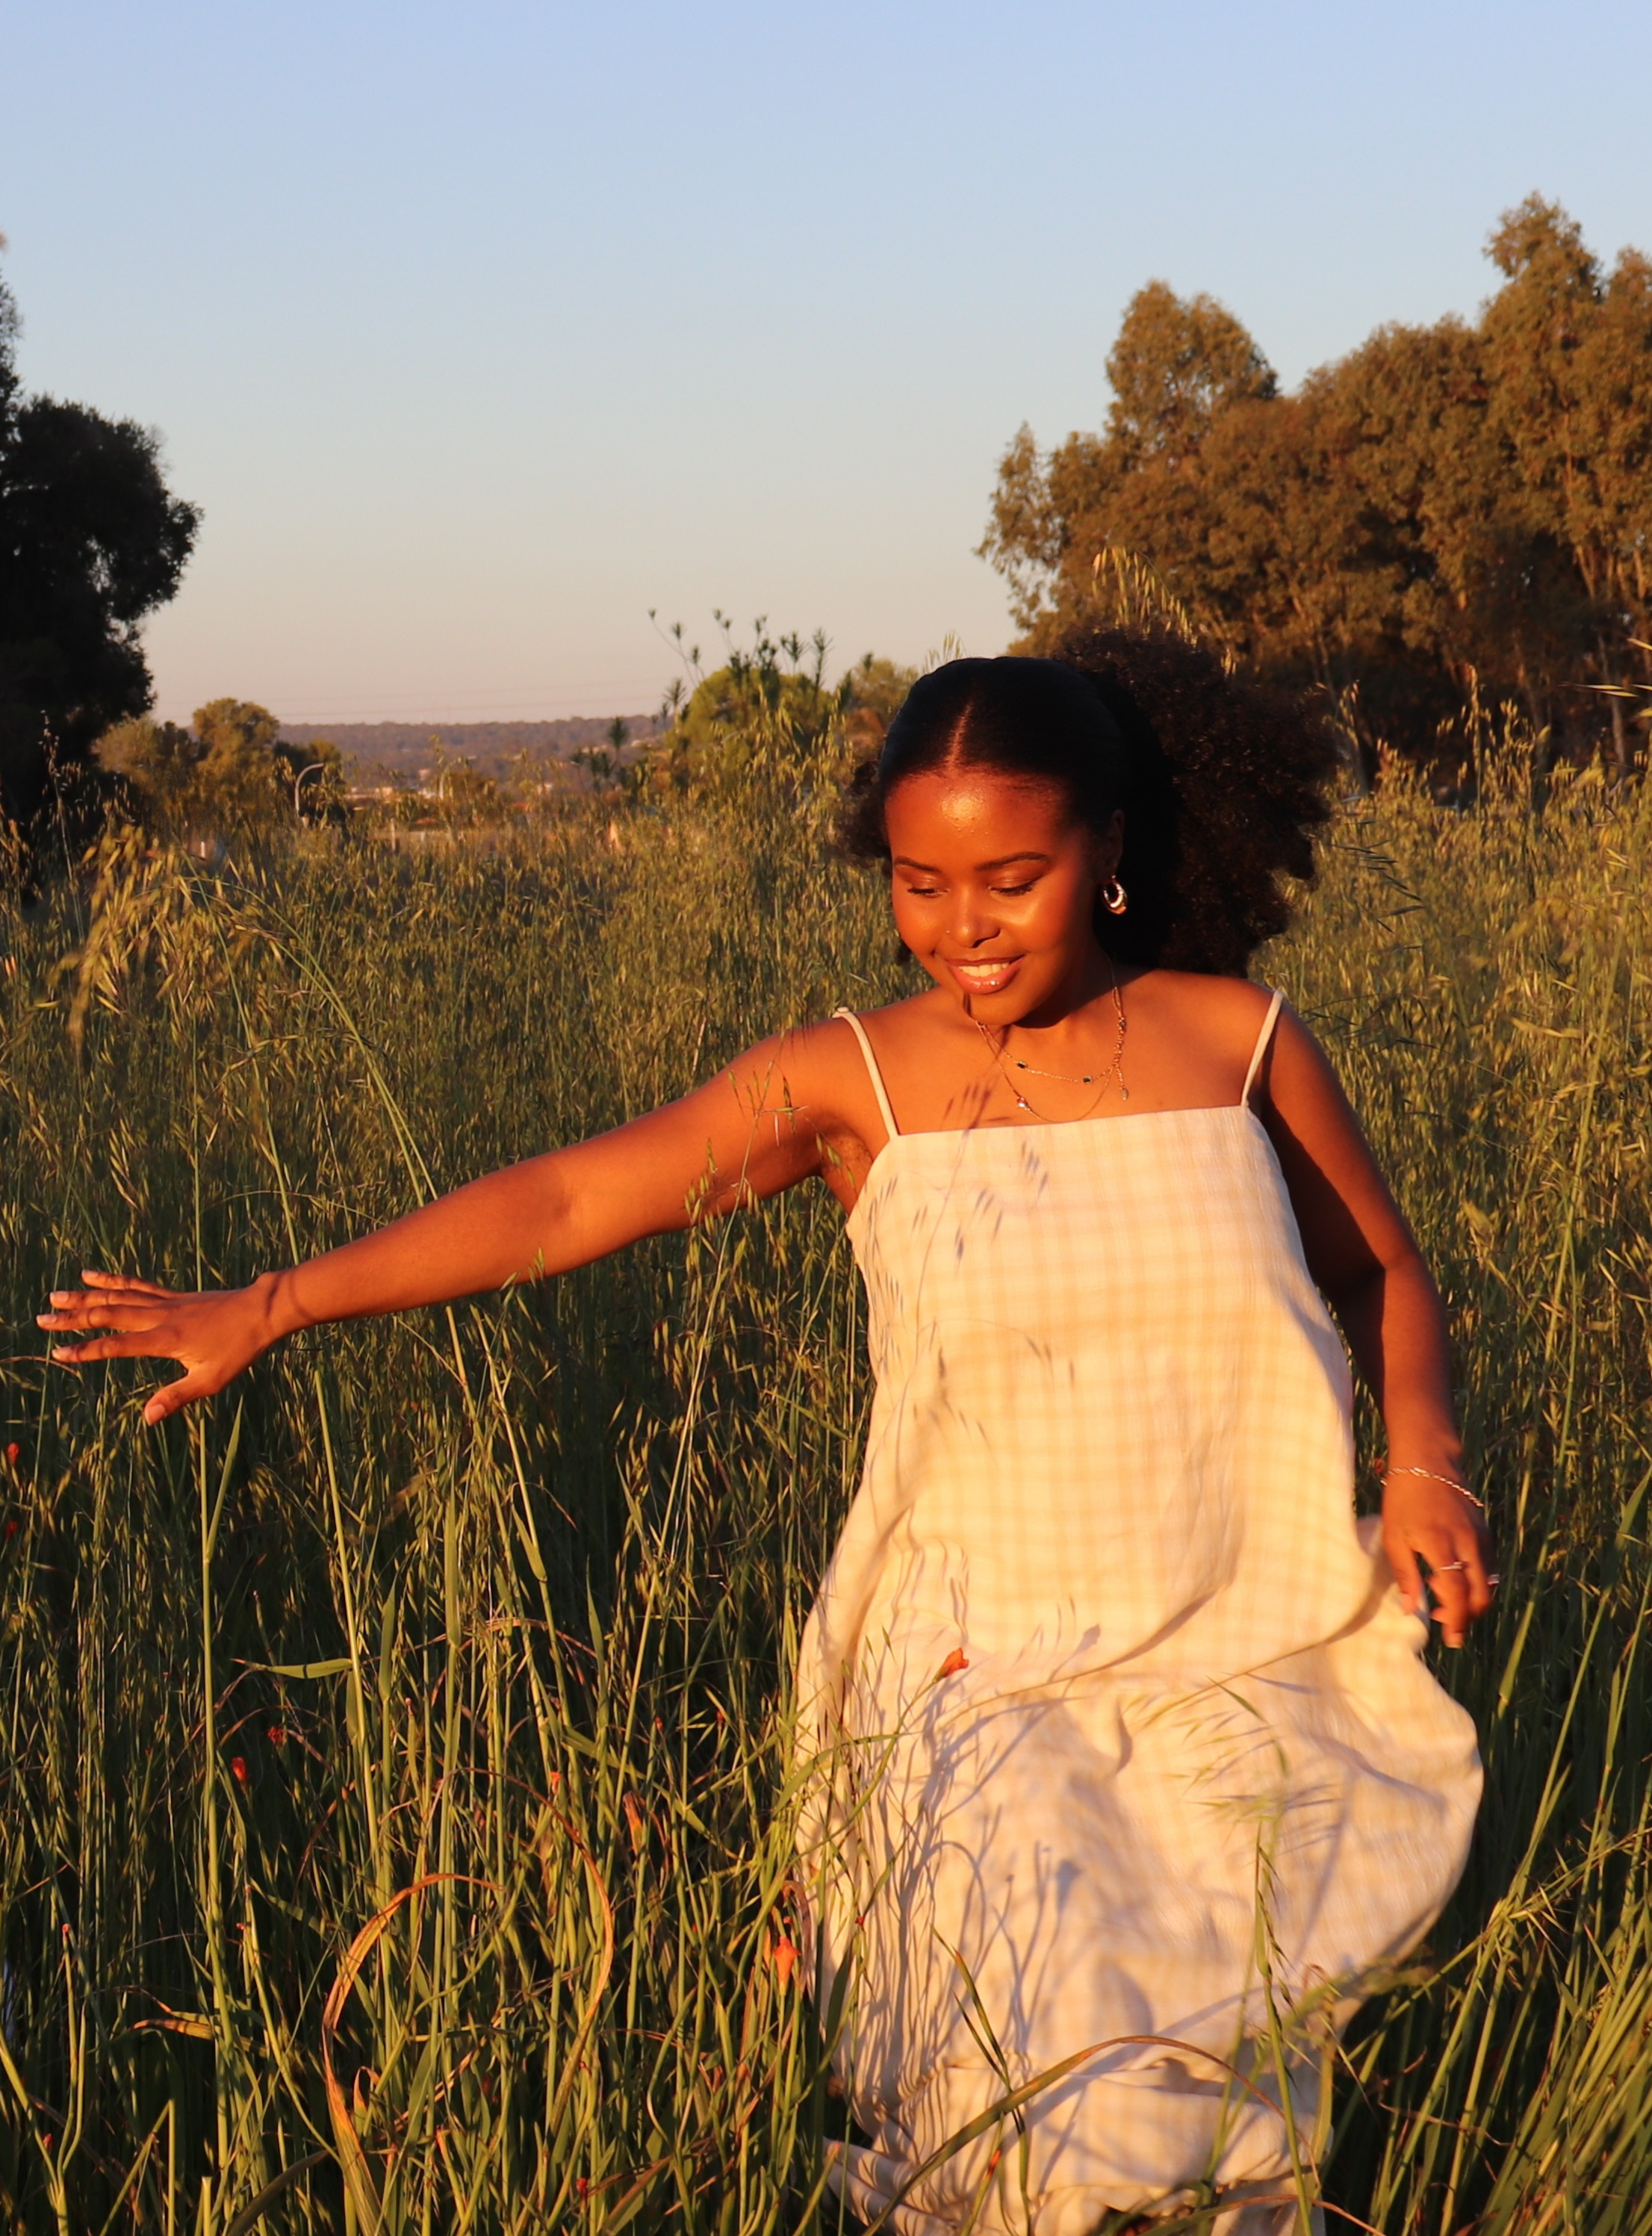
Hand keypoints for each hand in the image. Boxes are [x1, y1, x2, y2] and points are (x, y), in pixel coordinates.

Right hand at [38, 1269, 284, 1425]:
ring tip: (56, 1295)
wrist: (261, 1311)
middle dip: (73, 1318)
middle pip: (107, 1315)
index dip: (85, 1351)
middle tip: (41, 1320)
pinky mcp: (172, 1295)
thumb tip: (146, 1419)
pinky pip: (135, 1285)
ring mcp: (164, 1302)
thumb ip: (176, 1398)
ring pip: (116, 1296)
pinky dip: (112, 1280)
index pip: (115, 1346)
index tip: (58, 1353)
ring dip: (84, 1295)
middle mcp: (159, 1317)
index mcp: (165, 1339)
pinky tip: (93, 1274)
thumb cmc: (238, 1349)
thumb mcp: (210, 1380)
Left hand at [1381, 1468, 1494, 1647]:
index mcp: (1442, 1545)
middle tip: (1447, 1624)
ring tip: (1445, 1599)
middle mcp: (1468, 1543)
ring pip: (1489, 1582)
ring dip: (1473, 1600)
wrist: (1429, 1460)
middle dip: (1467, 1616)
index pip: (1456, 1594)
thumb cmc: (1404, 1498)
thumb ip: (1405, 1574)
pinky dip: (1479, 1581)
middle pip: (1480, 1594)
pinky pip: (1490, 1566)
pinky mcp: (1486, 1530)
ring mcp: (1481, 1536)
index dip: (1455, 1620)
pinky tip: (1458, 1579)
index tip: (1451, 1639)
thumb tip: (1410, 1609)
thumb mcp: (1394, 1536)